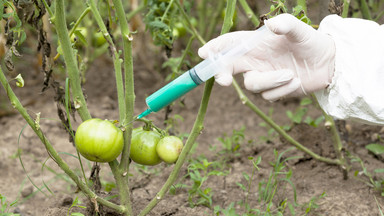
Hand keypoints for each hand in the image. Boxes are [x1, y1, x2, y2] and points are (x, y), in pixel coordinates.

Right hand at [198, 14, 335, 100]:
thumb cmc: (311, 42)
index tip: (204, 54)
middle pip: (228, 68)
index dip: (215, 48)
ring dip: (271, 81)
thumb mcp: (300, 30)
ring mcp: (262, 76)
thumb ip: (286, 24)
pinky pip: (269, 96)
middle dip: (221, 74)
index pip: (229, 45)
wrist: (328, 64)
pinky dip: (283, 89)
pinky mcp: (272, 91)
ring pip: (252, 84)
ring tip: (291, 74)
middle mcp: (254, 61)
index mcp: (255, 44)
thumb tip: (271, 25)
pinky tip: (297, 81)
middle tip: (223, 80)